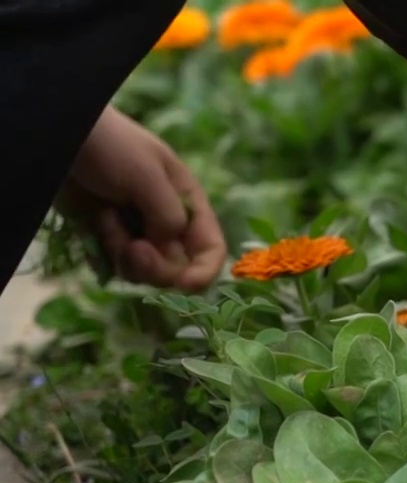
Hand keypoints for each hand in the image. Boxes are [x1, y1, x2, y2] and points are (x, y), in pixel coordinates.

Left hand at [56, 107, 225, 290]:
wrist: (56, 135)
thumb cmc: (109, 145)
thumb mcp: (147, 174)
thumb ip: (168, 215)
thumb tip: (168, 247)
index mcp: (186, 202)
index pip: (210, 248)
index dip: (204, 272)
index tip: (183, 284)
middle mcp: (165, 221)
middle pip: (176, 268)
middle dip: (156, 266)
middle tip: (133, 248)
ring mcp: (134, 231)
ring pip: (144, 271)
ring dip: (125, 255)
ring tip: (106, 221)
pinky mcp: (105, 237)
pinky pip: (114, 265)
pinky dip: (104, 255)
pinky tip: (93, 226)